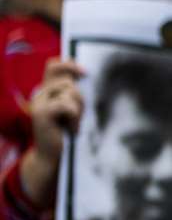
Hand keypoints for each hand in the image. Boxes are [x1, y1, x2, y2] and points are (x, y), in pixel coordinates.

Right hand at [20, 59, 85, 206]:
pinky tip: (71, 130)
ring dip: (79, 111)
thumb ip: (71, 92)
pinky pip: (68, 106)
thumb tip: (82, 74)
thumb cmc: (62, 131)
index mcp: (45, 90)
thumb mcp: (69, 108)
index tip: (85, 73)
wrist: (49, 154)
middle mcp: (39, 94)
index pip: (53, 66)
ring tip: (72, 124)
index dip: (69, 65)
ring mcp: (38, 103)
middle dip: (80, 99)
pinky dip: (75, 119)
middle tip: (77, 117)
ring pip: (71, 93)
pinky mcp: (42, 113)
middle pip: (69, 82)